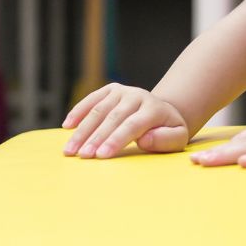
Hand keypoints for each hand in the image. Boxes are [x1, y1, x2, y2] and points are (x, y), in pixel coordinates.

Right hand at [62, 83, 188, 157]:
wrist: (163, 111)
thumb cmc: (167, 131)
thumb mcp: (177, 138)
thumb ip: (166, 140)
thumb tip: (144, 139)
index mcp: (154, 108)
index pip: (132, 125)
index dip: (116, 139)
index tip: (102, 155)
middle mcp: (137, 95)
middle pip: (113, 118)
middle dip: (96, 138)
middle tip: (83, 156)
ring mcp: (123, 91)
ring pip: (98, 110)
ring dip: (82, 131)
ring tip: (70, 150)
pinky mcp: (111, 89)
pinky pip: (92, 99)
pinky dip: (78, 111)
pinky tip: (67, 126)